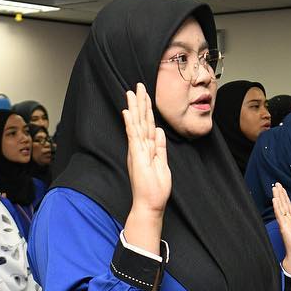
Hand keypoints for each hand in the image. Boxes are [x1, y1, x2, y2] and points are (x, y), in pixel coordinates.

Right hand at [124, 83, 170, 214]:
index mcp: (146, 148)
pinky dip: (130, 123)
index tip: (146, 96)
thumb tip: (160, 131)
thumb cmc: (155, 188)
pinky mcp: (136, 156)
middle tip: (138, 86)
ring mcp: (137, 150)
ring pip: (136, 124)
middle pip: (141, 120)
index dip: (147, 110)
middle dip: (140, 102)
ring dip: (135, 108)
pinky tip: (128, 112)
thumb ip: (160, 147)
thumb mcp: (162, 163)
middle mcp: (139, 147)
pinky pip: (133, 136)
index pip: (148, 125)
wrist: (150, 204)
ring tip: (132, 92)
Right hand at [273, 183, 290, 272]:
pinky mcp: (283, 227)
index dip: (285, 197)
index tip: (282, 189)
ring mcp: (284, 223)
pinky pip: (280, 215)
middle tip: (277, 184)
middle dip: (280, 194)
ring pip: (281, 207)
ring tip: (274, 188)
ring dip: (278, 197)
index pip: (288, 206)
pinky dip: (277, 207)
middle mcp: (286, 221)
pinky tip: (274, 200)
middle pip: (283, 204)